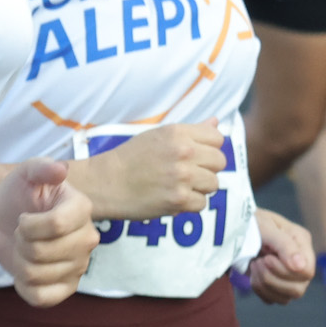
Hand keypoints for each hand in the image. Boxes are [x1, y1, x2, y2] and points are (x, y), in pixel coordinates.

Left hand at [0, 158, 95, 306]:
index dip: (28, 224)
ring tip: (24, 249)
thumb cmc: (20, 193)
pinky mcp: (67, 288)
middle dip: (20, 242)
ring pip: (36, 276)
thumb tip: (61, 170)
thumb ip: (42, 168)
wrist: (8, 219)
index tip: (23, 217)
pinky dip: (24, 287)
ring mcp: (79, 266)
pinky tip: (25, 271)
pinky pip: (41, 298)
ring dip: (19, 262)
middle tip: (22, 233)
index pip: (56, 224)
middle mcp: (88, 239)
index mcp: (82, 209)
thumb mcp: (26, 173)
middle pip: (40, 253)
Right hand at [73, 122, 223, 220]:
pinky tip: (173, 198)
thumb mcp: (159, 135)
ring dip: (199, 188)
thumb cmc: (131, 158)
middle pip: (219, 162)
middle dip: (207, 169)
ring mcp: (182, 177)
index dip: (209, 148)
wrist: (107, 182)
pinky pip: (201, 204)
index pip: (217, 139)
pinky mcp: (178, 200)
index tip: (197, 156)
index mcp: (178, 133)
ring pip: (213, 184)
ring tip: (179, 186)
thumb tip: (216, 122)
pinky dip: (189, 204)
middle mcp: (183, 152)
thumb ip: (191, 131)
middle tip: (188, 173)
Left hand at [247, 210, 315, 304]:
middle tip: (259, 261)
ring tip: (254, 264)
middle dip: (272, 278)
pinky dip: (259, 290)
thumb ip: (285, 245)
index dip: (286, 271)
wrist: (236, 228)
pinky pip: (272, 300)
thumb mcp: (267, 228)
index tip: (268, 258)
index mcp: (301, 243)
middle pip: (298, 289)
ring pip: (286, 298)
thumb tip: (301, 266)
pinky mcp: (277, 286)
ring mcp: (289, 276)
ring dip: (264, 284)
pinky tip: (253, 274)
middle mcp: (300, 262)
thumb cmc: (252, 223)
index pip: (307, 271)